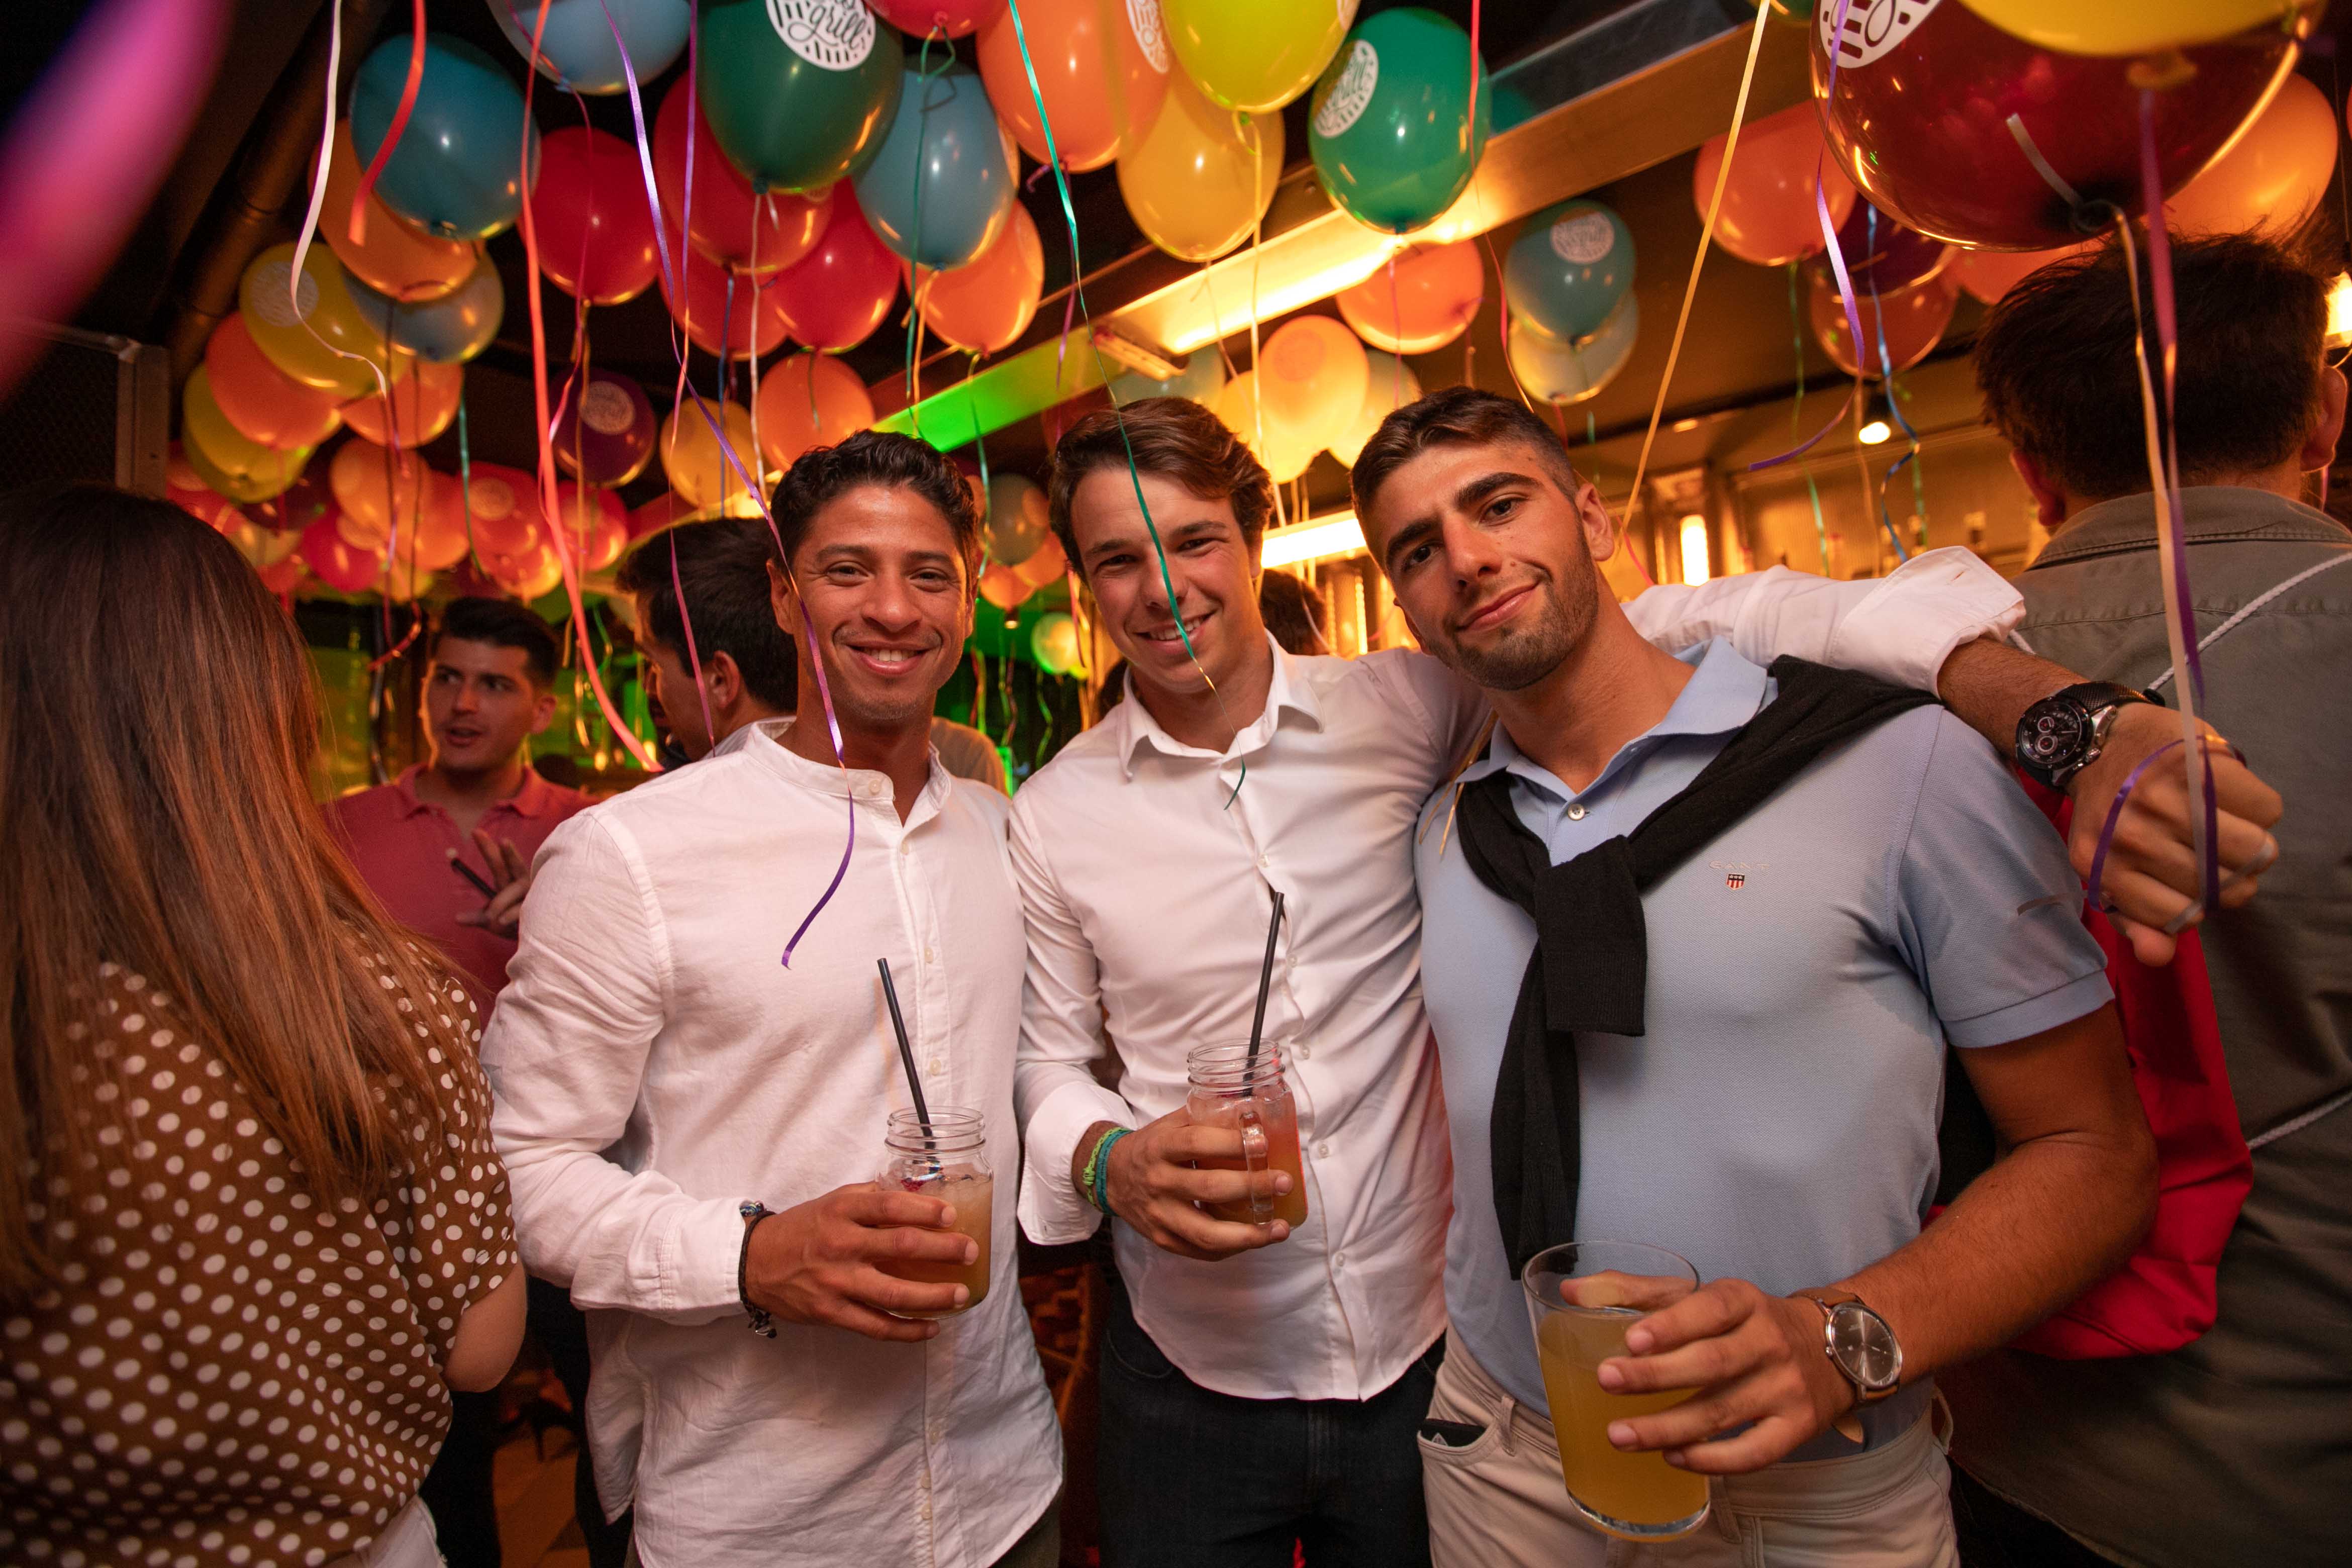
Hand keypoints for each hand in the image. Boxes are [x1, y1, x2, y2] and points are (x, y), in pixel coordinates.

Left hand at [454, 831, 532, 938]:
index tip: (476, 831)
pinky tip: (502, 921)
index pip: (497, 863)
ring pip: (517, 888)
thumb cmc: (514, 926)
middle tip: (495, 838)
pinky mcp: (541, 907)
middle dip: (503, 852)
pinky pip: (523, 907)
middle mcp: (522, 884)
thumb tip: (456, 919)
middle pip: (513, 864)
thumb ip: (477, 918)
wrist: (535, 940)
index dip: (488, 848)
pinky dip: (511, 914)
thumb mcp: (492, 921)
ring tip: (492, 915)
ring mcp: (533, 895)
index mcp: (509, 883)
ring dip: (502, 900)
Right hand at [742, 1183, 976, 1341]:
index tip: (951, 1215)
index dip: (924, 1210)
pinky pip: (876, 1326)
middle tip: (969, 1252)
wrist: (754, 1262)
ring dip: (933, 1296)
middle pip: (901, 1247)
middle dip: (942, 1250)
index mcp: (841, 1212)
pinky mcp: (831, 1313)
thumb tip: (916, 1194)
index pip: (890, 1207)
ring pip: (894, 1293)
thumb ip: (870, 1198)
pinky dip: (906, 1330)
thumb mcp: (832, 1201)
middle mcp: (841, 1245)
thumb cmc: (803, 1228)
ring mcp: (836, 1282)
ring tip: (960, 1295)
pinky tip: (931, 1328)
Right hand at [1099, 1108, 1292, 1261]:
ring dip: (1248, 1234)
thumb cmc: (1152, 1146)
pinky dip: (1232, 1248)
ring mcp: (1159, 1215)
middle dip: (1252, 1186)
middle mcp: (1158, 1182)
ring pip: (1206, 1233)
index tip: (1263, 1142)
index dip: (1231, 1143)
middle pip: (1208, 1188)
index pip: (1196, 1143)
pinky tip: (1255, 1239)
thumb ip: (1205, 1119)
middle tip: (1283, 1182)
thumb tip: (1254, 1114)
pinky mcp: (1162, 1239)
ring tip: (1280, 1229)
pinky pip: (1201, 1251)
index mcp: (1159, 1147)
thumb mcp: (1170, 1124)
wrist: (1110, 1176)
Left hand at [1595, 1279, 1851, 1472]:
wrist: (1833, 1347)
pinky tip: (1673, 1458)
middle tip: (1607, 1381)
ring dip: (1667, 1427)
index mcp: (1743, 1301)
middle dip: (1656, 1375)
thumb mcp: (1700, 1296)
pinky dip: (1711, 1459)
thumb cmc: (1747, 1321)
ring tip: (1619, 1435)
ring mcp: (1786, 1388)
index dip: (1672, 1324)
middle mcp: (1769, 1341)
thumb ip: (1635, 1292)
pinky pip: (1753, 1452)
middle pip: (1711, 1362)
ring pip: (1723, 1412)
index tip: (1631, 1339)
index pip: (1709, 1309)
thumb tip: (1570, 1292)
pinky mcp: (1796, 1428)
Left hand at [2067, 703, 2282, 964]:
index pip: (2186, 918)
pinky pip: (2265, 807)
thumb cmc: (2110, 812)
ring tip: (2230, 827)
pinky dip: (2260, 808)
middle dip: (2234, 875)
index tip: (2197, 882)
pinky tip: (2234, 800)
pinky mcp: (2196, 763)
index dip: (2203, 903)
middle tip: (2218, 852)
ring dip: (2253, 843)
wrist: (2097, 743)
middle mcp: (2131, 837)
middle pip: (2228, 886)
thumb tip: (2158, 956)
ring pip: (2253, 850)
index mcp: (2106, 870)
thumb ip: (2133, 918)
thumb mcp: (2106, 870)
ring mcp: (2162, 799)